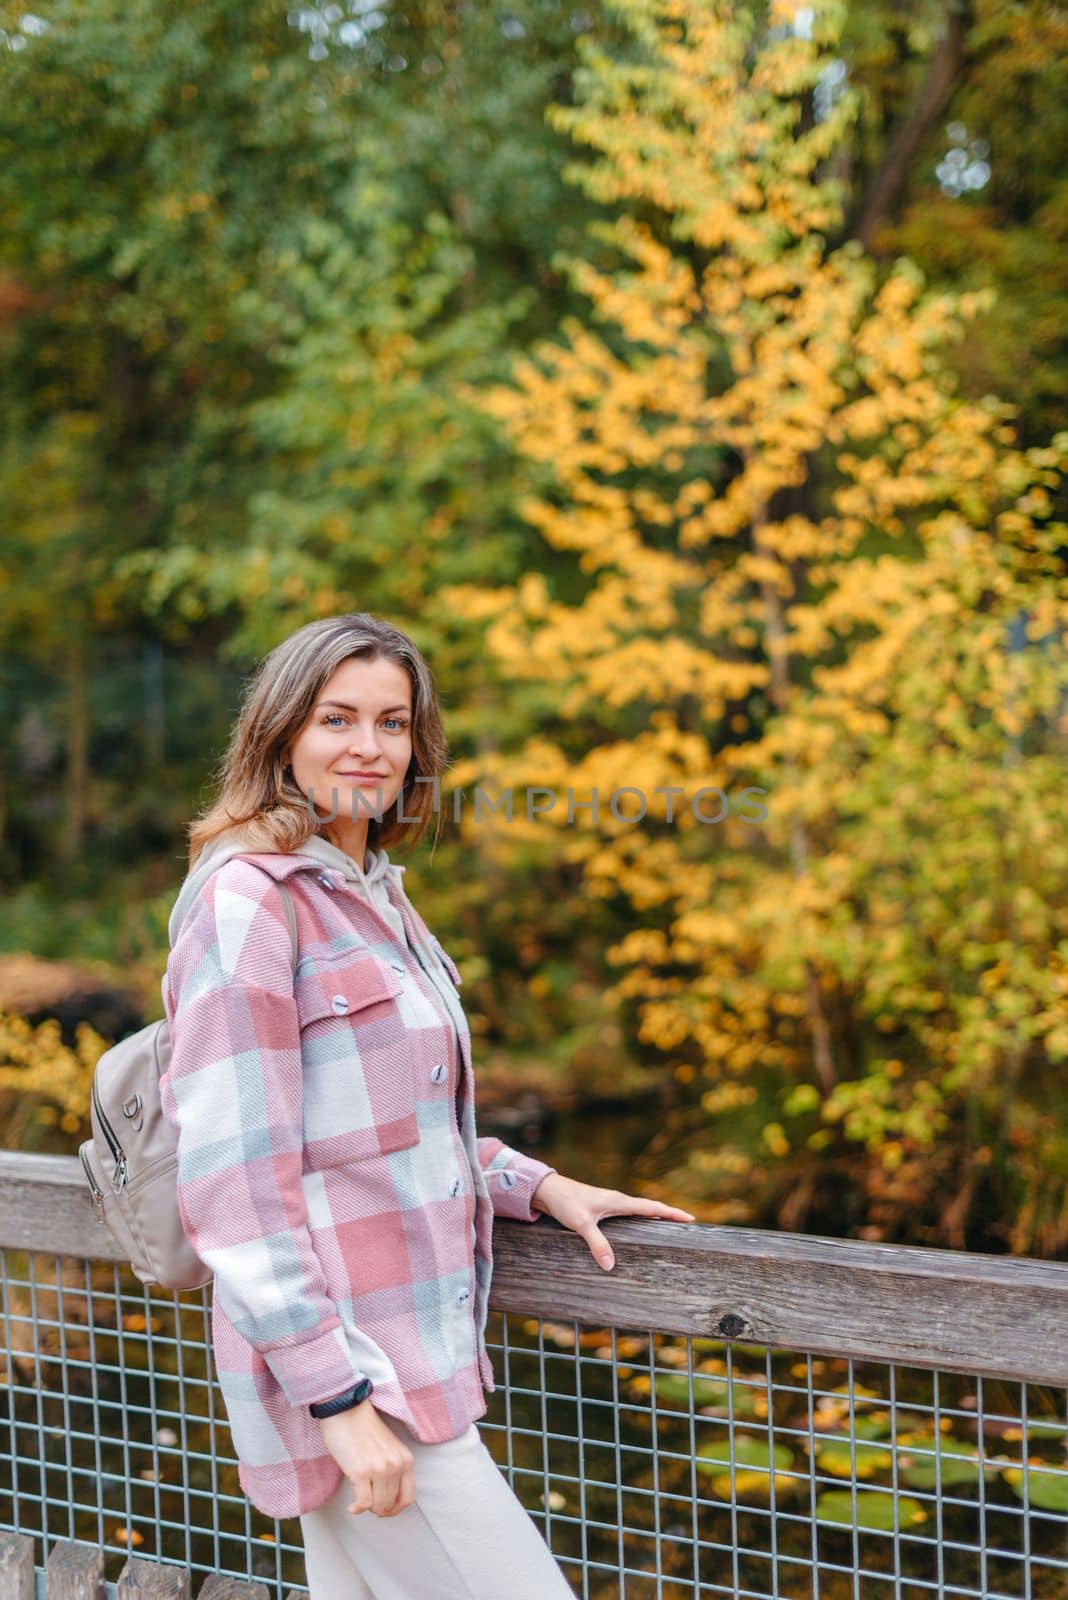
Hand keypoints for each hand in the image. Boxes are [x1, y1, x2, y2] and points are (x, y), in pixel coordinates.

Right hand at [316, 1400, 414, 1517]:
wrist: (345, 1410)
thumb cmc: (363, 1429)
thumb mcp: (388, 1448)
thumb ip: (393, 1469)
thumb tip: (386, 1500)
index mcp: (406, 1459)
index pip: (408, 1497)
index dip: (396, 1509)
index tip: (385, 1510)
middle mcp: (396, 1465)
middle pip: (391, 1503)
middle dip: (378, 1507)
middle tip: (367, 1500)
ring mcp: (379, 1469)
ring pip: (377, 1506)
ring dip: (367, 1507)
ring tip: (359, 1498)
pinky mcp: (361, 1472)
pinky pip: (363, 1503)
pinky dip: (356, 1509)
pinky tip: (351, 1506)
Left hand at [530, 1172, 695, 1270]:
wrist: (547, 1190)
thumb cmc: (565, 1203)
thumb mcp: (581, 1224)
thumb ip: (597, 1244)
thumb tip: (611, 1266)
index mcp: (618, 1201)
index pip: (651, 1207)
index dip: (671, 1213)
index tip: (690, 1218)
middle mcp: (617, 1200)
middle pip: (650, 1208)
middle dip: (668, 1215)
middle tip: (687, 1224)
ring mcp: (610, 1203)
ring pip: (638, 1210)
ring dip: (654, 1217)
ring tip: (668, 1228)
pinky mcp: (601, 1208)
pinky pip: (627, 1214)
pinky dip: (639, 1220)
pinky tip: (637, 1230)